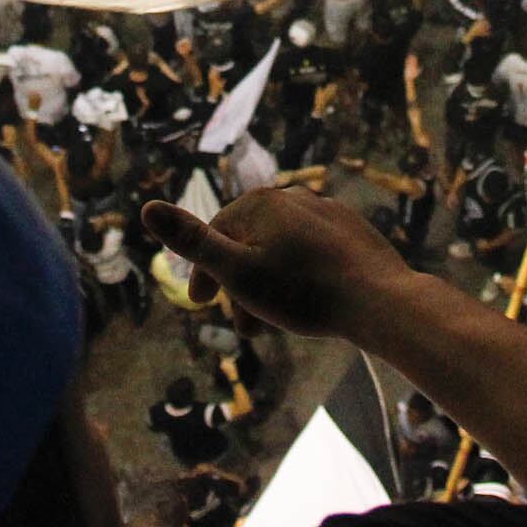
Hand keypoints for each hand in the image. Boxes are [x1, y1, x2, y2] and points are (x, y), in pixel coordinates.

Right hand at [142, 188, 416, 339]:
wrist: (379, 300)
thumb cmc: (303, 292)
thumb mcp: (238, 272)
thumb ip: (193, 242)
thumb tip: (147, 208)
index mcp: (261, 203)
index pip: (218, 234)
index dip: (205, 272)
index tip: (203, 305)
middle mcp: (293, 197)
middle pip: (251, 243)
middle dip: (240, 285)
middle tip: (245, 329)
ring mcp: (326, 212)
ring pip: (282, 250)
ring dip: (269, 285)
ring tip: (275, 324)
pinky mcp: (352, 232)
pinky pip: (312, 253)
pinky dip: (300, 277)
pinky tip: (308, 303)